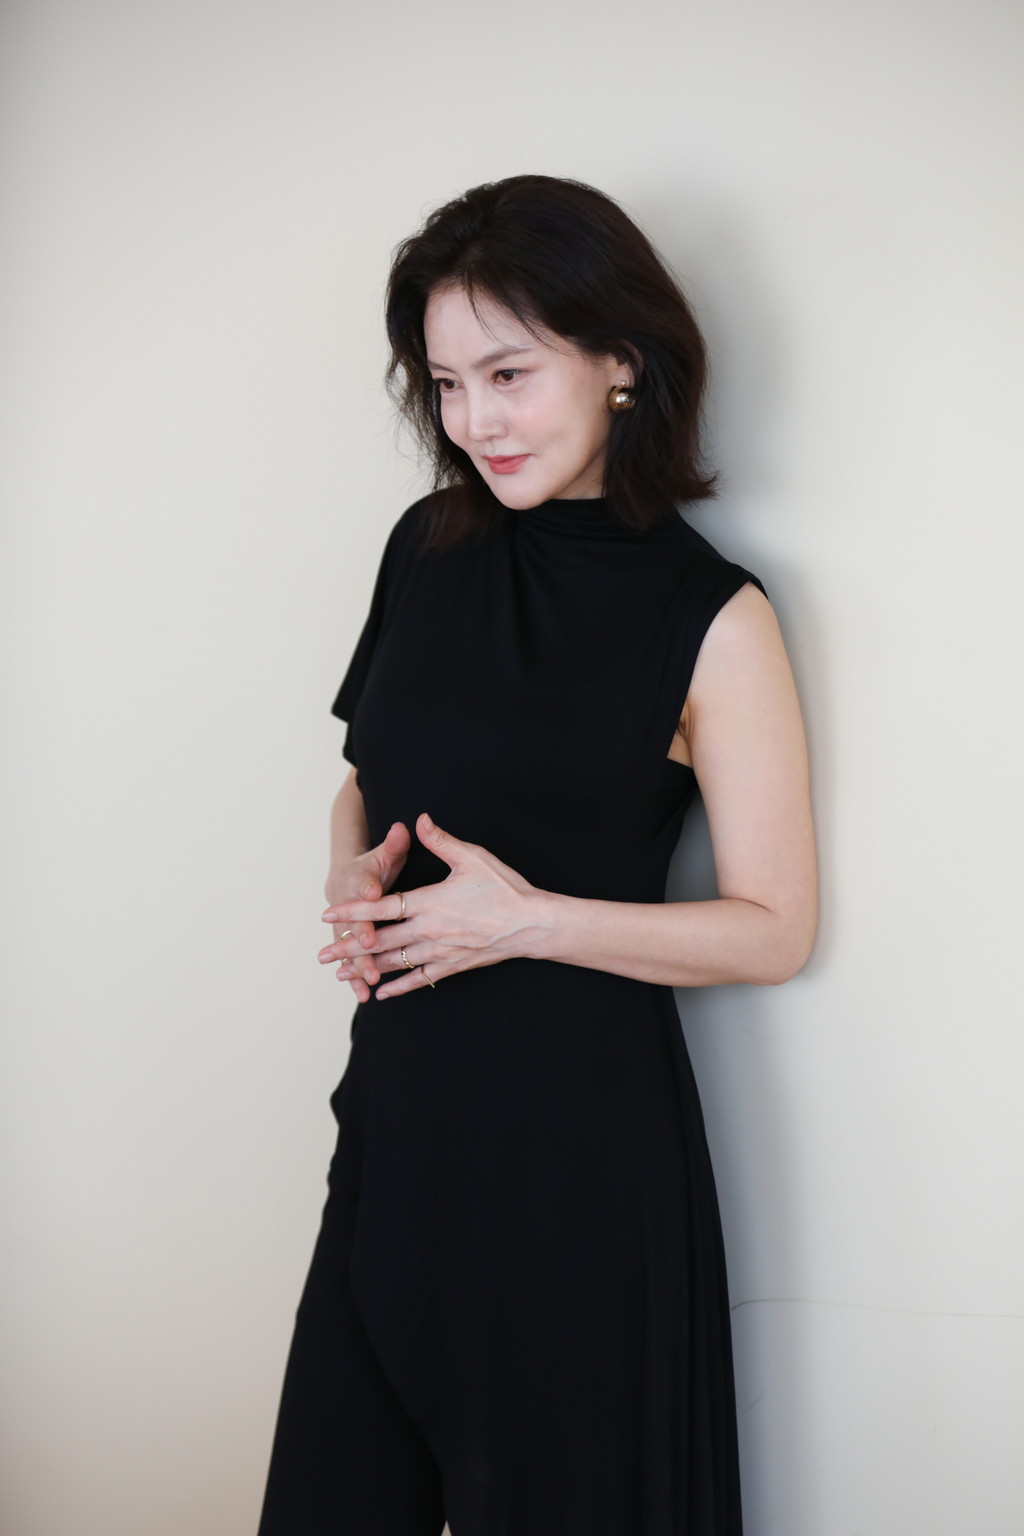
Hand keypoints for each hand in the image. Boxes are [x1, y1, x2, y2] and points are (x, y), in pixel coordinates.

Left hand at [319, 812, 545, 998]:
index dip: (352, 911)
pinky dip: (398, 988)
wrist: (532, 924)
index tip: (327, 914)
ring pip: (394, 963)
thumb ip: (441, 841)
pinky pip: (419, 980)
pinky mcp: (452, 965)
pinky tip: (381, 994)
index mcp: (429, 902)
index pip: (381, 908)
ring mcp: (439, 951)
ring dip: (366, 968)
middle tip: (322, 954)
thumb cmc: (505, 888)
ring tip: (340, 975)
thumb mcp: (472, 858)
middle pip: (380, 940)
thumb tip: (419, 820)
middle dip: (348, 947)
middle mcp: (429, 930)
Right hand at [323, 821, 410, 1002]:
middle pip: (353, 921)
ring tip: (366, 982)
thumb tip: (403, 827)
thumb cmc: (373, 865)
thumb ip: (394, 843)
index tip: (372, 892)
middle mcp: (348, 905)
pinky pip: (352, 961)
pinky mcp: (351, 942)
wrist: (346, 879)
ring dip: (357, 963)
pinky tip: (364, 995)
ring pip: (350, 947)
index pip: (362, 882)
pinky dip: (356, 977)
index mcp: (359, 879)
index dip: (366, 887)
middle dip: (360, 935)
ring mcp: (347, 927)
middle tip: (369, 947)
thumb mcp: (385, 852)